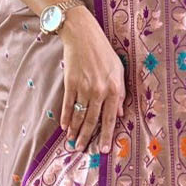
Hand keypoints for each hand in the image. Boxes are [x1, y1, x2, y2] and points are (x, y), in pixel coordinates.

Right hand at [59, 11, 125, 155]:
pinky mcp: (70, 82)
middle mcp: (99, 90)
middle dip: (87, 137)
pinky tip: (65, 126)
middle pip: (92, 120)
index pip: (110, 118)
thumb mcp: (119, 71)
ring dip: (75, 130)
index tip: (104, 149)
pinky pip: (68, 104)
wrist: (83, 35)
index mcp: (113, 89)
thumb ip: (120, 93)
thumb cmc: (104, 52)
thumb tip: (119, 113)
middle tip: (82, 150)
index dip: (107, 135)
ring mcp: (83, 87)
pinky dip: (66, 116)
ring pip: (79, 115)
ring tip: (72, 142)